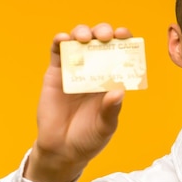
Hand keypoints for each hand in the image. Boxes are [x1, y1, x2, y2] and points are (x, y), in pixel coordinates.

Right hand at [25, 24, 131, 181]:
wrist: (62, 150)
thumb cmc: (88, 138)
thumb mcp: (104, 127)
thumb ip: (111, 111)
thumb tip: (118, 92)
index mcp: (111, 81)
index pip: (120, 56)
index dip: (124, 42)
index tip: (124, 36)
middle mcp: (95, 72)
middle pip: (100, 43)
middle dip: (104, 33)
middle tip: (106, 36)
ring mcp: (75, 71)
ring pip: (79, 42)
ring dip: (83, 32)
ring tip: (84, 37)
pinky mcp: (56, 74)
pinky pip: (57, 52)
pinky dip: (60, 41)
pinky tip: (64, 39)